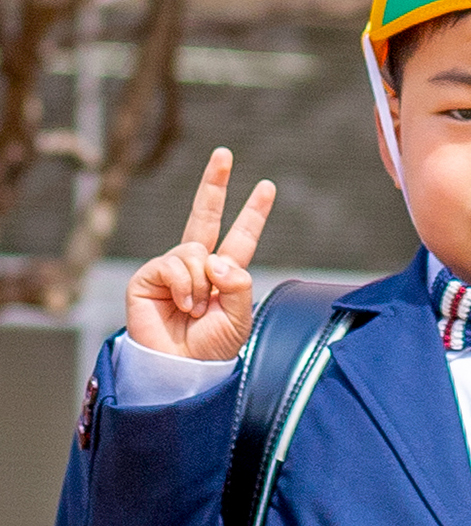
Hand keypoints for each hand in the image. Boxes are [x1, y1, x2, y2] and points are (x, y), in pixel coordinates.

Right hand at [125, 149, 276, 361]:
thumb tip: (217, 258)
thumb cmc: (210, 350)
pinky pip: (174, 263)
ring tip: (197, 309)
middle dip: (214, 183)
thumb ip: (239, 285)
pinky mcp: (148, 277)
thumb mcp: (239, 318)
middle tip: (224, 153)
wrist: (179, 372)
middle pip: (207, 215)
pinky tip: (183, 305)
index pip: (241, 236)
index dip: (253, 213)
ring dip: (202, 282)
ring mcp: (172, 269)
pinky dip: (185, 285)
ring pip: (195, 249)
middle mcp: (198, 266)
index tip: (267, 187)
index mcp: (225, 273)